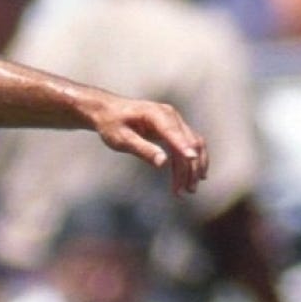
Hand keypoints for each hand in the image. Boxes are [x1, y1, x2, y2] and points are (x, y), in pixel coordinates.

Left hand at [87, 96, 208, 194]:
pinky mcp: (173, 129)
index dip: (184, 146)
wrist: (107, 111)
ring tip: (188, 190)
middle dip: (191, 166)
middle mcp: (170, 115)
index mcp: (156, 114)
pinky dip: (188, 163)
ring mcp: (174, 122)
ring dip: (193, 168)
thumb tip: (163, 162)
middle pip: (189, 141)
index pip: (174, 132)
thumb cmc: (111, 124)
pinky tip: (188, 179)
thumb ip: (142, 149)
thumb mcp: (122, 139)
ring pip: (192, 145)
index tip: (192, 159)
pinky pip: (186, 147)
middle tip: (188, 190)